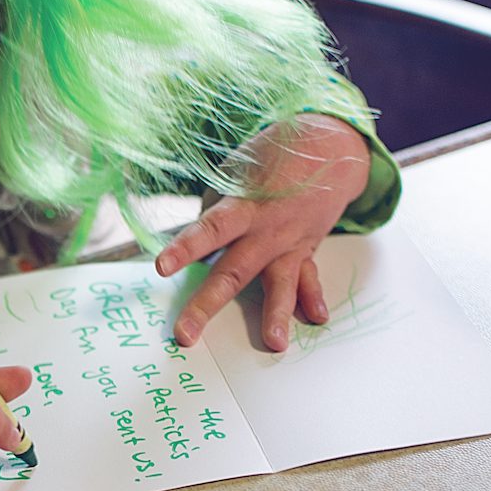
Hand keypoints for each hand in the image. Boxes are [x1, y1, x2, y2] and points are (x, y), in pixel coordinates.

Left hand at [154, 114, 370, 351]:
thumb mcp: (234, 174)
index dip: (186, 247)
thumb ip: (217, 212)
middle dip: (206, 305)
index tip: (162, 267)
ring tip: (273, 343)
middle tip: (185, 334)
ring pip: (279, 282)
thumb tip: (200, 246)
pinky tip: (317, 317)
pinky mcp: (307, 249)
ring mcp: (290, 242)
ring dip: (276, 313)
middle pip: (233, 271)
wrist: (327, 148)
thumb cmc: (269, 159)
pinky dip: (314, 296)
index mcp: (243, 206)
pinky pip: (310, 276)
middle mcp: (267, 230)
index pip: (210, 229)